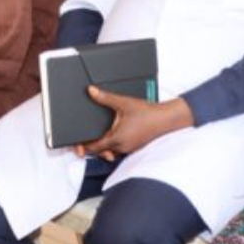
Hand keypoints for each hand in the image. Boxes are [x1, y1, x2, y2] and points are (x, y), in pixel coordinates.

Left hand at [76, 87, 190, 160]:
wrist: (167, 119)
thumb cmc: (148, 112)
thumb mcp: (124, 103)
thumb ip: (105, 98)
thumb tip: (91, 91)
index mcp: (116, 138)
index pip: (94, 147)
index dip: (83, 146)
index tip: (76, 144)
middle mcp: (122, 146)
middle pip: (101, 152)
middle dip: (92, 147)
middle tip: (82, 142)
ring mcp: (129, 148)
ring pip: (111, 152)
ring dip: (103, 147)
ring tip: (97, 139)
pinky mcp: (135, 146)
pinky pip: (120, 150)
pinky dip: (113, 145)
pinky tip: (114, 136)